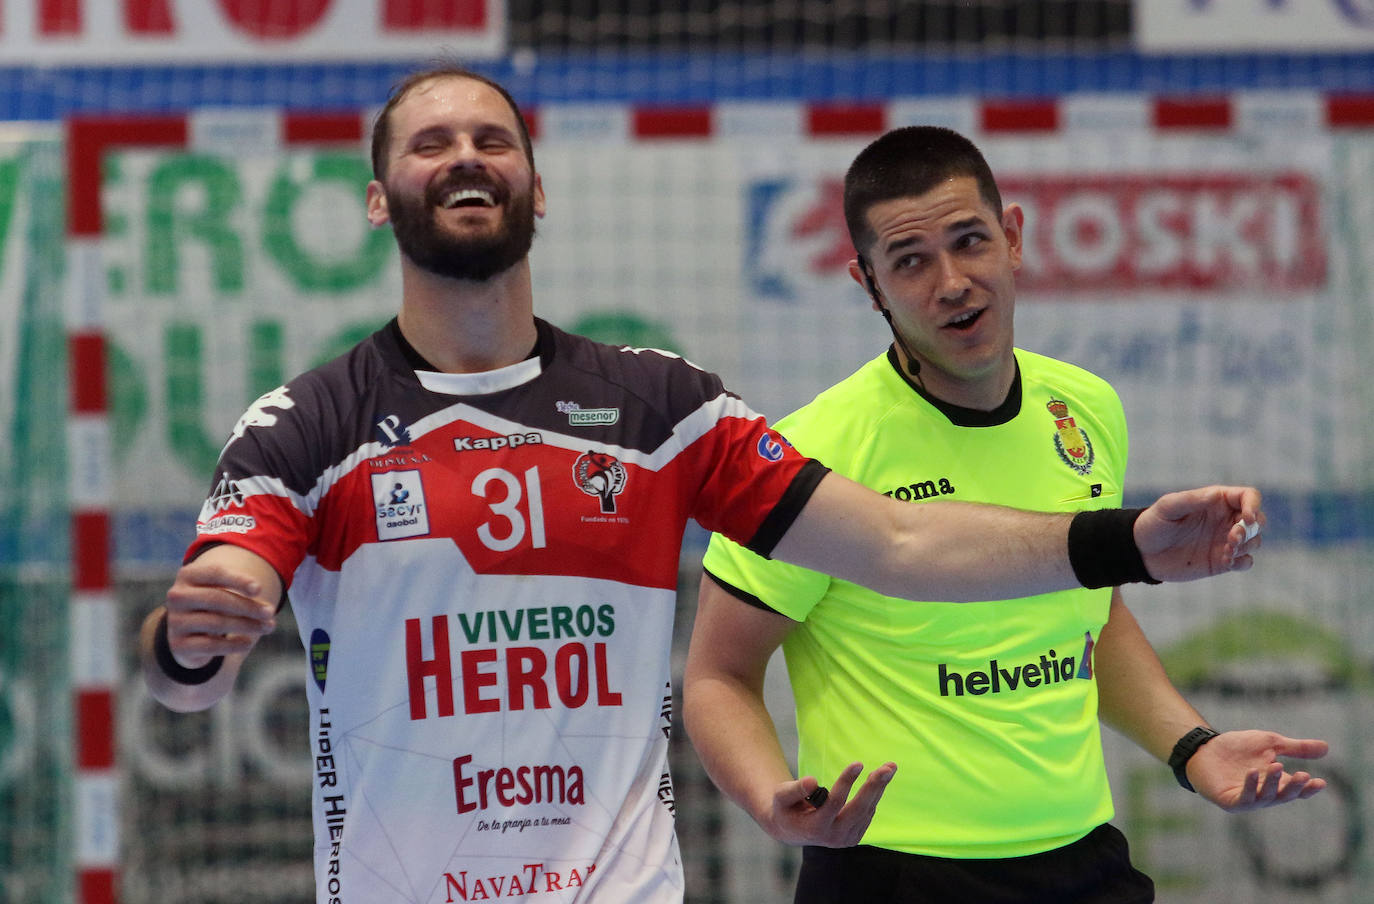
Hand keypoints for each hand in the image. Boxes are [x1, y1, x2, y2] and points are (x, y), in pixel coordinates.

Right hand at [163, 557, 277, 666]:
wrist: (188, 634)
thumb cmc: (214, 605)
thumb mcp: (223, 591)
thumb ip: (243, 594)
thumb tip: (267, 611)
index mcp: (188, 575)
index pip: (215, 572)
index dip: (238, 580)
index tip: (259, 589)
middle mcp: (177, 596)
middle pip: (217, 598)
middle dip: (248, 606)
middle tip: (270, 612)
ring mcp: (176, 621)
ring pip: (216, 622)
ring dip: (247, 625)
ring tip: (268, 627)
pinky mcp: (178, 645)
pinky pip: (210, 645)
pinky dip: (232, 645)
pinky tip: (247, 643)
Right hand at [765, 761, 895, 846]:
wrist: (791, 830)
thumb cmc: (785, 807)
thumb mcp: (782, 796)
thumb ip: (795, 789)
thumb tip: (812, 780)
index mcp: (815, 828)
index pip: (835, 803)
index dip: (846, 782)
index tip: (858, 763)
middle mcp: (833, 837)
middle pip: (858, 809)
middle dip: (874, 786)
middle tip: (888, 767)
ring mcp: (845, 840)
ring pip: (867, 810)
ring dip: (879, 788)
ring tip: (889, 768)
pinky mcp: (854, 837)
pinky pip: (867, 814)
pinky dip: (874, 796)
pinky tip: (878, 780)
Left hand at [1135, 486, 1264, 581]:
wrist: (1141, 552)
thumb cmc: (1153, 523)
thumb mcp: (1168, 507)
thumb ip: (1192, 500)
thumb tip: (1216, 495)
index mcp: (1216, 501)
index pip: (1249, 497)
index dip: (1254, 506)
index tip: (1246, 519)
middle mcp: (1225, 520)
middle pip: (1258, 520)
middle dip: (1251, 529)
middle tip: (1231, 538)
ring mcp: (1225, 541)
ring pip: (1254, 541)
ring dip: (1246, 546)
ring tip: (1225, 552)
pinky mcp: (1222, 561)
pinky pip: (1246, 562)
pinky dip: (1242, 562)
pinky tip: (1225, 562)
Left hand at [1187, 730, 1327, 811]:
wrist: (1205, 747)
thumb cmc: (1238, 748)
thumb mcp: (1270, 744)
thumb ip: (1296, 748)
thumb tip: (1326, 748)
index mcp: (1276, 783)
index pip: (1296, 790)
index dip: (1308, 788)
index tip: (1320, 782)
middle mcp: (1264, 795)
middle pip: (1283, 795)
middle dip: (1294, 787)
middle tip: (1304, 775)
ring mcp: (1247, 799)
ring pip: (1265, 796)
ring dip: (1272, 783)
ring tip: (1277, 765)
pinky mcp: (1229, 800)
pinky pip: (1243, 798)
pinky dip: (1250, 786)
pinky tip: (1254, 772)